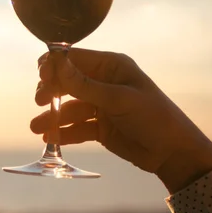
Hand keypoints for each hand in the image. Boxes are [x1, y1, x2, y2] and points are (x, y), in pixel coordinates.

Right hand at [31, 49, 211, 192]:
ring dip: (52, 115)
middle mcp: (103, 82)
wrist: (174, 153)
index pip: (74, 58)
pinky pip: (76, 126)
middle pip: (67, 82)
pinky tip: (49, 137)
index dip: (55, 65)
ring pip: (68, 107)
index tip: (41, 77)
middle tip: (40, 102)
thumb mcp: (118, 99)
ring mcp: (100, 105)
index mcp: (111, 66)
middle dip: (51, 91)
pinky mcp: (99, 127)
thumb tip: (55, 64)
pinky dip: (62, 131)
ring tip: (36, 128)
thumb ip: (84, 85)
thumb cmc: (154, 118)